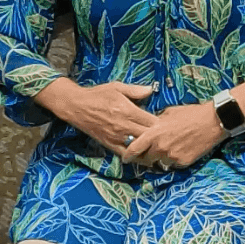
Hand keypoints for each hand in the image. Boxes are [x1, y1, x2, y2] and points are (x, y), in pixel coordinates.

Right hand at [34, 79, 158, 158]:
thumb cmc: (98, 94)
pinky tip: (143, 155)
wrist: (76, 106)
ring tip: (158, 147)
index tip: (168, 123)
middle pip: (148, 137)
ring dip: (149, 148)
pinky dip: (135, 156)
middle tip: (166, 137)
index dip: (163, 124)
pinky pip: (125, 154)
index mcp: (128, 111)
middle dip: (158, 137)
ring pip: (138, 148)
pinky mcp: (108, 144)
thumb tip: (152, 90)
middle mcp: (123, 126)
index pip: (152, 122)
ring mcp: (116, 137)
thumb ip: (136, 90)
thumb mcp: (117, 87)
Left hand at [124, 101, 224, 169]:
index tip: (126, 158)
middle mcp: (160, 147)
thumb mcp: (170, 113)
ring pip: (160, 162)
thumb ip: (157, 122)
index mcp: (154, 133)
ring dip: (162, 157)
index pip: (134, 148)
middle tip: (150, 153)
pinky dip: (175, 159)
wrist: (213, 121)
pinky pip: (174, 164)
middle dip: (146, 157)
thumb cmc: (192, 113)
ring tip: (171, 149)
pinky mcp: (182, 162)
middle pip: (146, 159)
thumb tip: (150, 126)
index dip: (128, 155)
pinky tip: (183, 149)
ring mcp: (171, 156)